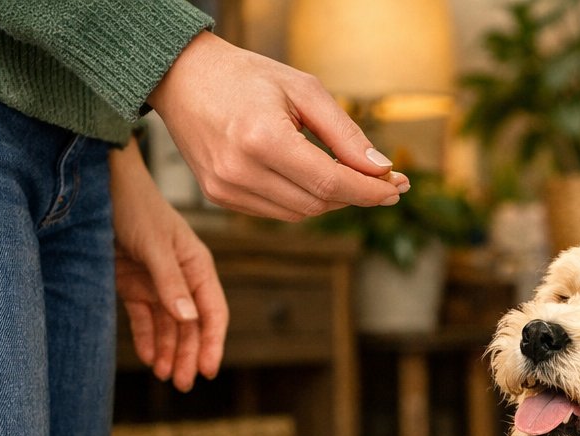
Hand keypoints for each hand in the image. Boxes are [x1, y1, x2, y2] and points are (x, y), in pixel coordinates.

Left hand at [108, 142, 227, 390]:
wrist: (100, 185)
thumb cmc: (135, 207)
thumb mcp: (154, 245)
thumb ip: (170, 282)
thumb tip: (189, 320)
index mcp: (198, 267)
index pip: (213, 312)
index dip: (213, 343)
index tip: (209, 370)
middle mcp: (182, 278)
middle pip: (193, 326)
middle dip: (190, 355)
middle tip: (184, 384)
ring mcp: (158, 283)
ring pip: (171, 327)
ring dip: (171, 352)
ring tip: (166, 377)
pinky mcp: (134, 285)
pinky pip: (145, 319)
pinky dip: (148, 339)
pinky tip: (150, 359)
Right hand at [147, 31, 408, 220]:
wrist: (182, 77)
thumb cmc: (246, 76)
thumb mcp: (303, 91)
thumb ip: (344, 133)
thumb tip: (381, 168)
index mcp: (261, 139)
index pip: (330, 181)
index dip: (369, 190)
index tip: (397, 188)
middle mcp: (240, 170)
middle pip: (319, 202)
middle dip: (356, 194)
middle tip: (383, 180)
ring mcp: (226, 188)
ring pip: (300, 214)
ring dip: (331, 199)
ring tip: (348, 176)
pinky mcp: (219, 197)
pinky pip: (277, 212)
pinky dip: (302, 200)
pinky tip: (311, 178)